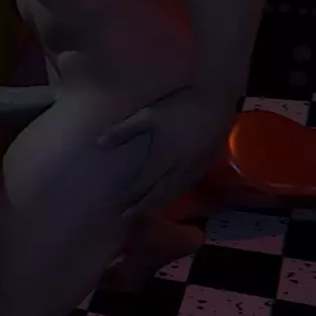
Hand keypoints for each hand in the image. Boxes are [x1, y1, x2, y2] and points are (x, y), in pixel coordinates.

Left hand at [97, 86, 237, 218]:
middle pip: (157, 196)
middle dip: (140, 208)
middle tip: (125, 217)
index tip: (113, 206)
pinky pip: (187, 187)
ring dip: (157, 205)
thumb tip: (99, 144)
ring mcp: (195, 168)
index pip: (141, 186)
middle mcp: (179, 169)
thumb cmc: (179, 105)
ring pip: (174, 194)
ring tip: (144, 212)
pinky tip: (169, 196)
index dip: (126, 197)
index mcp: (162, 158)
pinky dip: (174, 195)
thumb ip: (123, 132)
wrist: (216, 98)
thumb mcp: (147, 116)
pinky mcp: (206, 164)